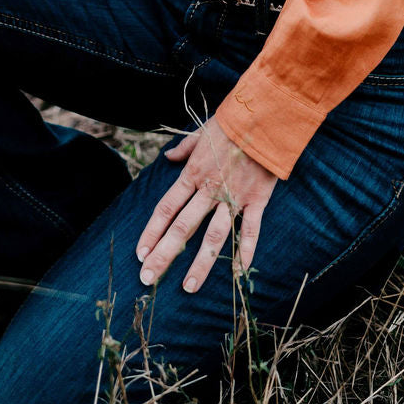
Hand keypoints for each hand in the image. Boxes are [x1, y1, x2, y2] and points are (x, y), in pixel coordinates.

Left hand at [135, 115, 277, 295]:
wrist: (263, 116)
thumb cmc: (230, 123)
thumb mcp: (201, 133)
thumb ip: (183, 150)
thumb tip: (167, 158)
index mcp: (193, 174)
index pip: (166, 208)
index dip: (151, 231)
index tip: (140, 253)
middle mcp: (210, 190)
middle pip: (182, 227)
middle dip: (164, 255)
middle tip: (148, 278)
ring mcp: (233, 197)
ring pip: (214, 236)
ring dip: (200, 263)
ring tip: (188, 287)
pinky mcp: (257, 200)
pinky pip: (250, 230)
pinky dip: (245, 252)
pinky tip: (238, 274)